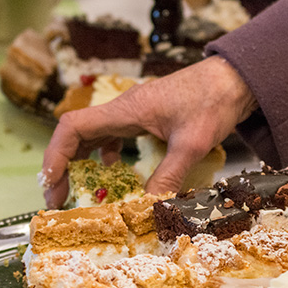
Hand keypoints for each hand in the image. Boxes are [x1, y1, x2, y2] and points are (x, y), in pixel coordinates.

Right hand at [41, 55, 257, 208]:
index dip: (55, 155)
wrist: (236, 78)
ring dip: (82, 162)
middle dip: (64, 166)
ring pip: (94, 136)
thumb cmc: (214, 101)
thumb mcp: (191, 144)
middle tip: (59, 199)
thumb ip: (168, 176)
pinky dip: (107, 156)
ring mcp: (135, 112)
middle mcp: (124, 109)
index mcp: (126, 110)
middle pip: (77, 134)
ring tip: (80, 191)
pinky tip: (115, 172)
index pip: (73, 126)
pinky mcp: (148, 117)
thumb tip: (147, 208)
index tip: (51, 184)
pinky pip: (115, 136)